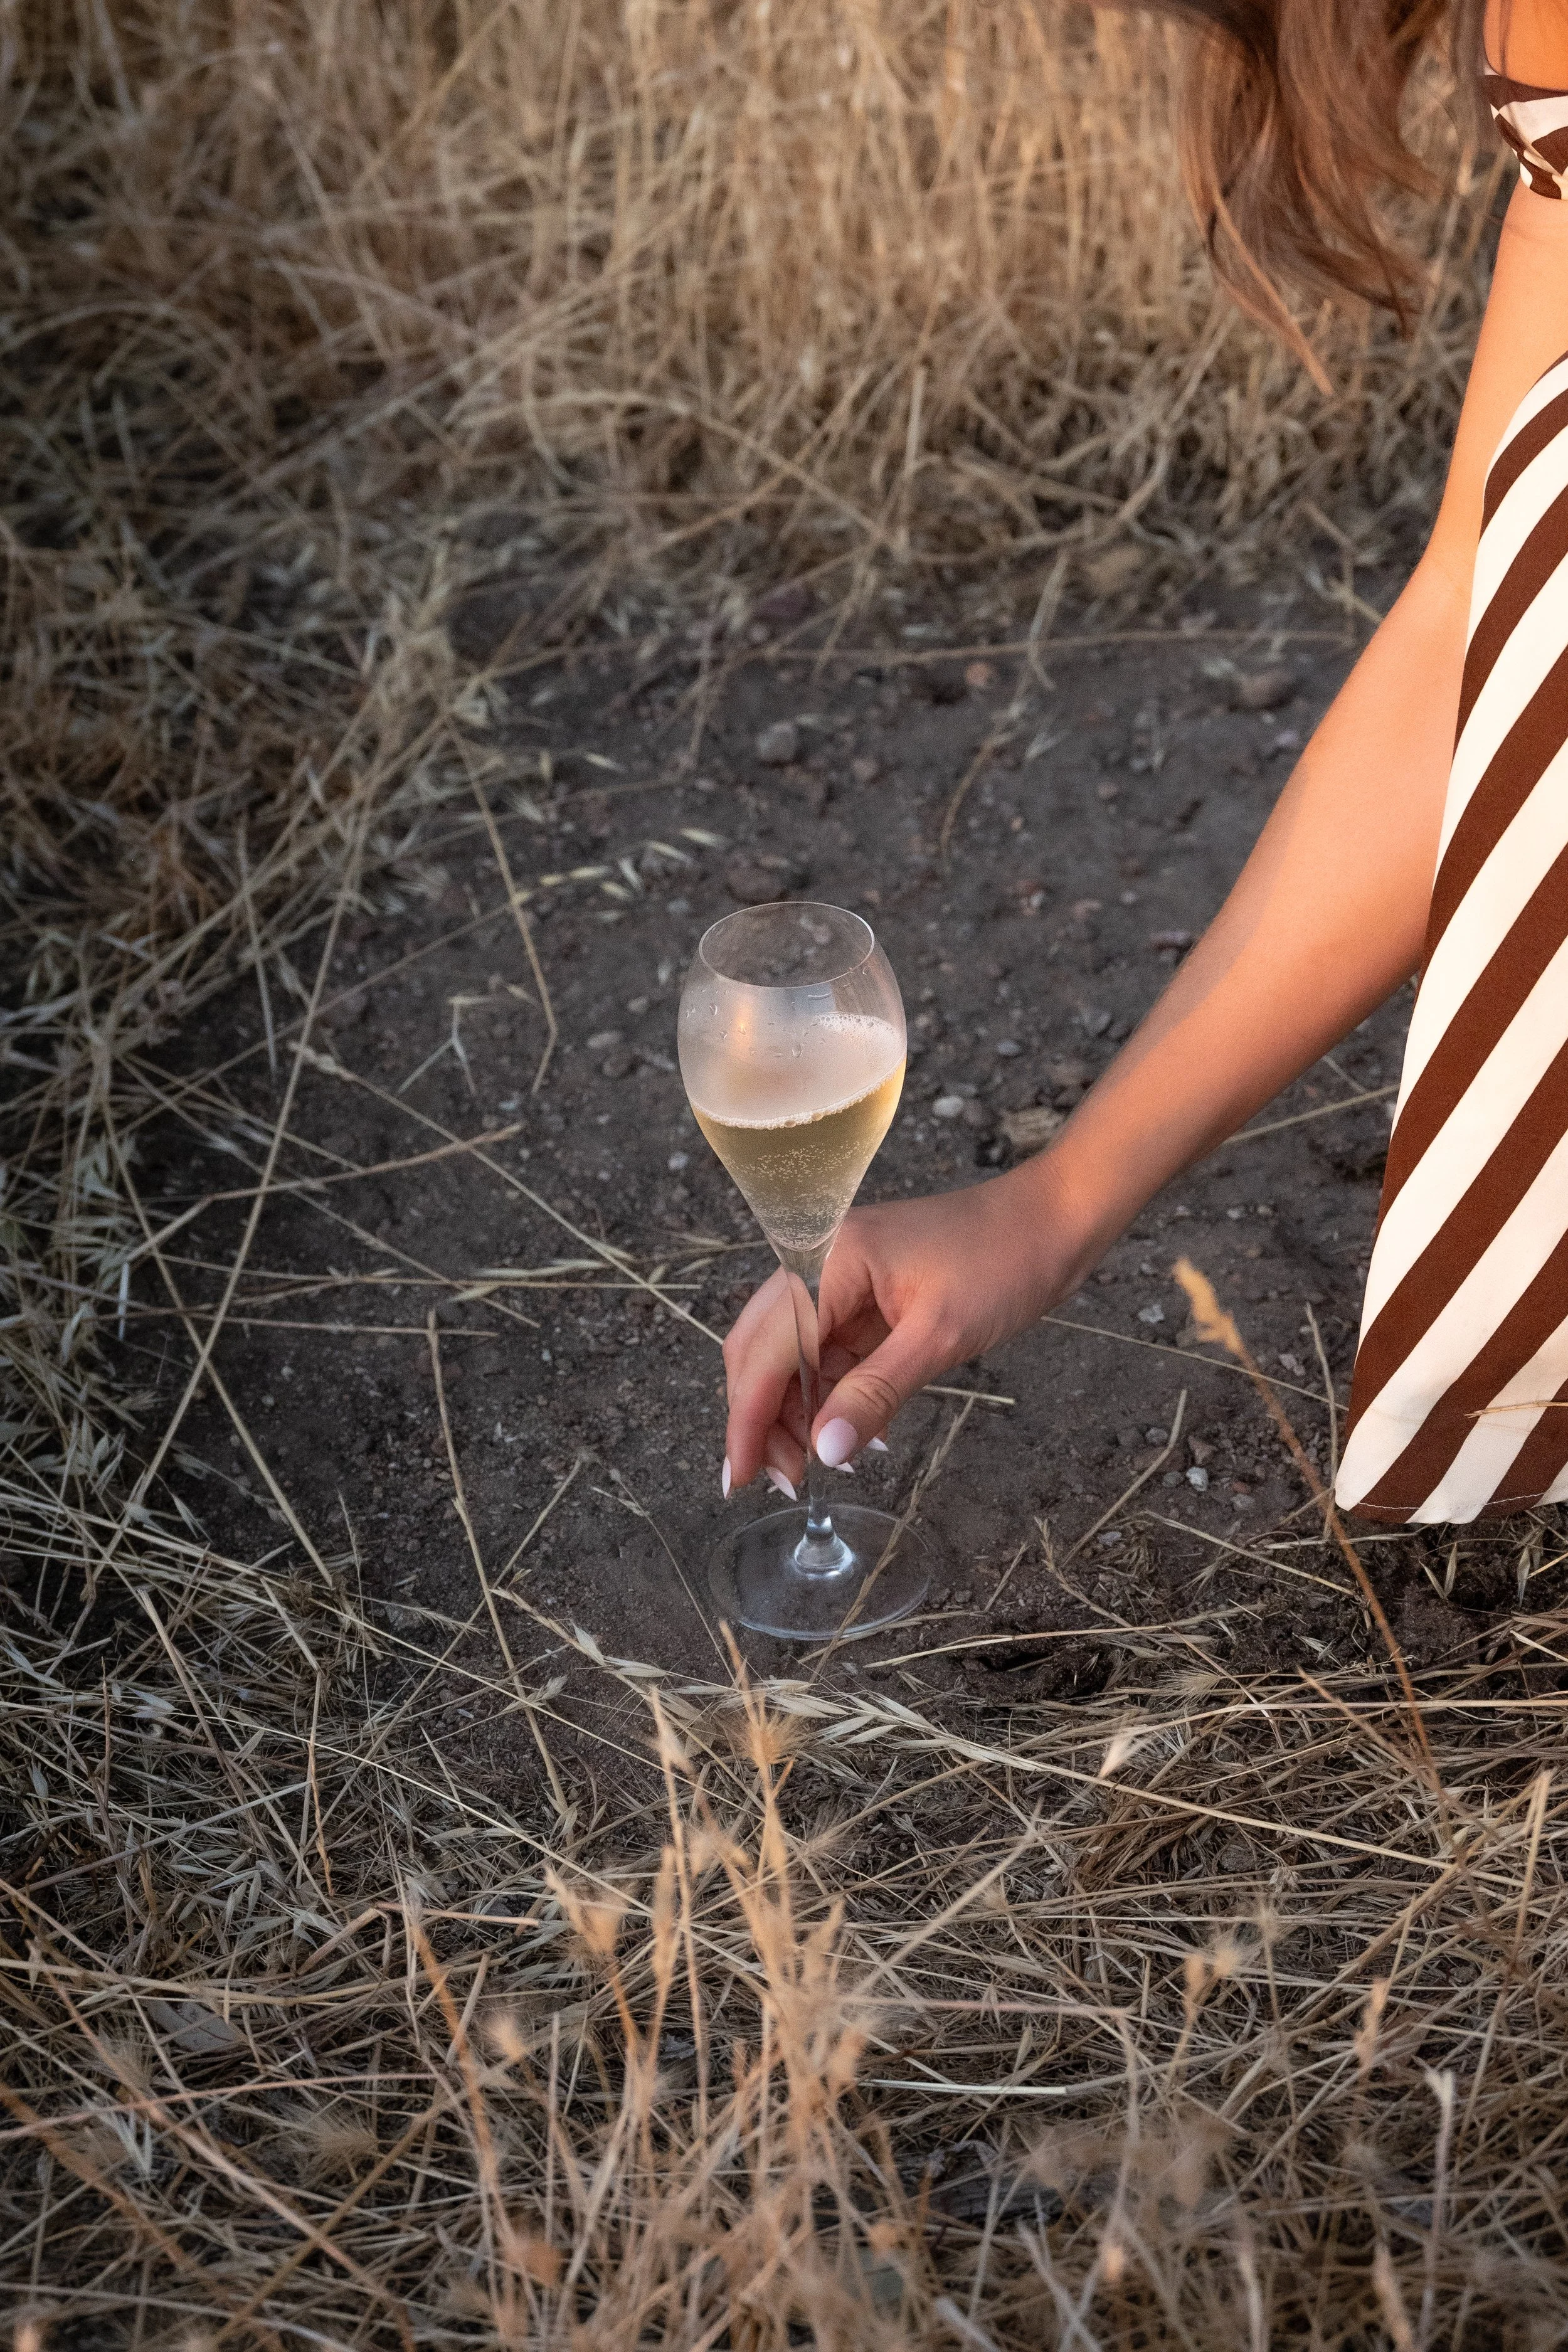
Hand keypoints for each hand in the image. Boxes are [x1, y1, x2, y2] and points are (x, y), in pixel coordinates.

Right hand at [720, 1161, 1082, 1492]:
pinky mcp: (865, 1296)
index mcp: (826, 1260)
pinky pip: (830, 1351)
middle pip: (763, 1351)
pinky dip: (834, 1393)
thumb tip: (825, 1451)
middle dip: (765, 1419)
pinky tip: (858, 1432)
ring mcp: (841, 1279)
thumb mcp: (938, 1336)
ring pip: (792, 1356)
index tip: (739, 1477)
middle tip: (785, 1481)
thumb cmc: (1003, 1261)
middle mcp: (820, 1264)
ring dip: (801, 1412)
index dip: (747, 1418)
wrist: (1053, 1221)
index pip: (765, 1349)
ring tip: (827, 1464)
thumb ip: (875, 1393)